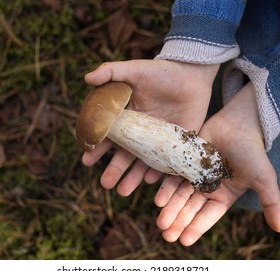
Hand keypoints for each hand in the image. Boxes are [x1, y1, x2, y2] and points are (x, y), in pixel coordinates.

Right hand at [82, 59, 218, 195]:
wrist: (193, 75)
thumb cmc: (161, 72)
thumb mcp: (135, 69)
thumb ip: (111, 72)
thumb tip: (86, 78)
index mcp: (126, 118)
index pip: (108, 137)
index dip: (97, 148)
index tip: (87, 160)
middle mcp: (140, 133)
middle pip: (124, 155)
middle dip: (114, 170)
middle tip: (106, 184)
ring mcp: (157, 141)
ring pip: (142, 163)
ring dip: (132, 178)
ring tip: (123, 191)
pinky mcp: (175, 144)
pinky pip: (166, 163)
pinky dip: (158, 173)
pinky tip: (150, 182)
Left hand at [155, 82, 279, 245]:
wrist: (239, 124)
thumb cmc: (253, 152)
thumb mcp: (264, 179)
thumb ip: (272, 202)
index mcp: (223, 196)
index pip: (207, 216)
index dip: (196, 228)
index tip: (184, 241)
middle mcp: (207, 188)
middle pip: (190, 209)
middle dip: (179, 222)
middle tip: (166, 236)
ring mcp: (194, 175)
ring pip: (179, 195)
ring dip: (170, 209)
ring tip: (160, 222)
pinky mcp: (184, 162)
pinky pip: (173, 177)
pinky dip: (166, 189)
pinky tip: (158, 200)